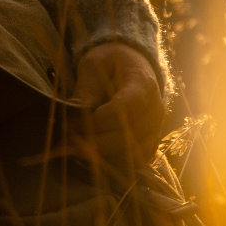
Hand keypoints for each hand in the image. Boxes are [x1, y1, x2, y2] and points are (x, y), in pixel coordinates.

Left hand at [67, 42, 164, 169]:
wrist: (131, 66)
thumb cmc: (109, 64)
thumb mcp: (94, 66)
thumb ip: (86, 90)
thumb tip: (72, 115)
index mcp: (143, 84)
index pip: (124, 109)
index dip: (99, 121)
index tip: (73, 124)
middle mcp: (156, 109)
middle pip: (128, 136)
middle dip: (95, 142)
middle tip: (68, 142)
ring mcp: (156, 128)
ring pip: (132, 154)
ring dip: (103, 156)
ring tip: (77, 150)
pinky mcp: (151, 142)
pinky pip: (135, 161)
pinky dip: (114, 162)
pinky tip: (92, 155)